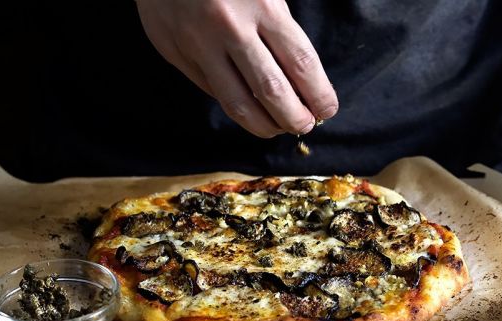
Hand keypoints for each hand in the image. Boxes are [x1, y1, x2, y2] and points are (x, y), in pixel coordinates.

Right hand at [135, 0, 337, 137]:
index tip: (327, 109)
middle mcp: (231, 28)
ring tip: (276, 128)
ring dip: (263, 125)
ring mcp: (199, 43)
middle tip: (304, 125)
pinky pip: (210, 90)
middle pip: (272, 91)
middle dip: (294, 118)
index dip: (319, 95)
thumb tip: (299, 83)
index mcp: (263, 5)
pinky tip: (247, 108)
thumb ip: (280, 29)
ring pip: (237, 103)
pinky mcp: (175, 52)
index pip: (301, 64)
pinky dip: (233, 104)